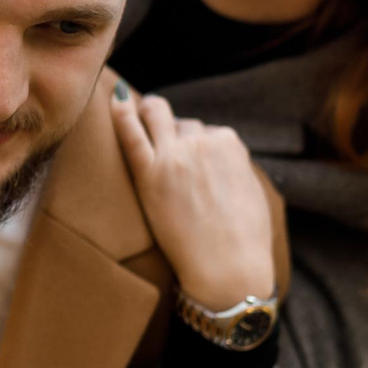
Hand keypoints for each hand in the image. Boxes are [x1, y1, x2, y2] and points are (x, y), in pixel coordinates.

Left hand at [108, 82, 283, 308]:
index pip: (208, 133)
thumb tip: (227, 165)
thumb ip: (236, 169)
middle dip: (175, 132)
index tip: (194, 167)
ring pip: (157, 117)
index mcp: (230, 144)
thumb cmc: (245, 241)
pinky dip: (121, 113)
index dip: (199, 149)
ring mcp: (174, 156)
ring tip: (139, 118)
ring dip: (151, 118)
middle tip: (165, 146)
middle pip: (182, 124)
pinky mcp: (150, 175)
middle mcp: (202, 142)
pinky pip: (131, 134)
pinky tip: (114, 98)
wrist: (229, 269)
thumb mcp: (253, 192)